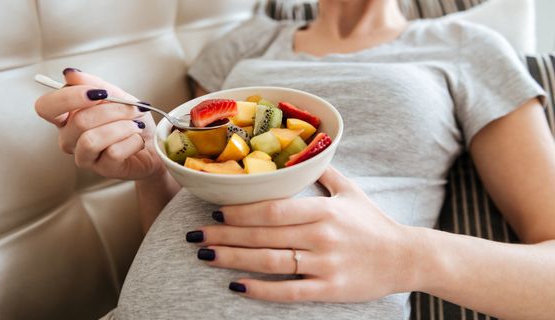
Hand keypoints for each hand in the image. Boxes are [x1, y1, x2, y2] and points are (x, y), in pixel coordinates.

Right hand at [34, 69, 163, 179]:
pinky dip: (132, 141)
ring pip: (92, 139)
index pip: (46, 107)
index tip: (98, 92)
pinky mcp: (104, 170)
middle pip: (79, 121)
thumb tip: (70, 73)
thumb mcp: (117, 96)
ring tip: (137, 125)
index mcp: (67, 117)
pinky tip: (138, 140)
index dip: (68, 98)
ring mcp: (85, 157)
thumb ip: (94, 84)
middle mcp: (69, 139)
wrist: (154, 143)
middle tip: (134, 108)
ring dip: (122, 127)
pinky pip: (113, 153)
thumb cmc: (131, 120)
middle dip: (113, 110)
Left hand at [187, 166, 415, 301]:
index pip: (273, 209)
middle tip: (195, 235)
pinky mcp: (329, 289)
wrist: (406, 257)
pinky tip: (236, 286)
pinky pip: (289, 291)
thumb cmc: (374, 223)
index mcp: (324, 210)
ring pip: (269, 262)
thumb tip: (302, 151)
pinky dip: (261, 290)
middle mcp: (321, 236)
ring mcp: (324, 264)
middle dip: (225, 234)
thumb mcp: (351, 190)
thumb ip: (323, 171)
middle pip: (263, 235)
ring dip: (233, 258)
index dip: (240, 210)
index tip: (214, 209)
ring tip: (205, 255)